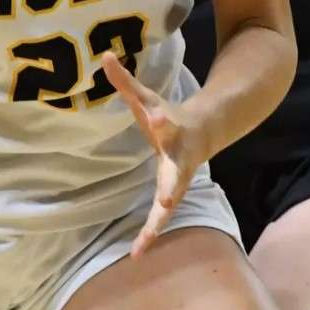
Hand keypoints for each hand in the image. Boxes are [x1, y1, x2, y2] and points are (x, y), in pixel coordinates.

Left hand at [99, 52, 210, 259]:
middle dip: (170, 187)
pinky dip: (149, 235)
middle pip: (175, 174)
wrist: (206, 131)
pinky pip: (160, 219)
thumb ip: (125, 81)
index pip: (165, 122)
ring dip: (158, 224)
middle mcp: (179, 158)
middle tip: (165, 201)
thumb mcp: (147, 98)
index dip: (162, 120)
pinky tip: (136, 254)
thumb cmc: (167, 115)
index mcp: (172, 129)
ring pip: (170, 204)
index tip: (157, 117)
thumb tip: (104, 55)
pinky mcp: (172, 195)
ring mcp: (178, 179)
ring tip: (143, 246)